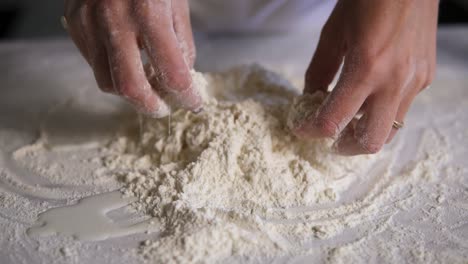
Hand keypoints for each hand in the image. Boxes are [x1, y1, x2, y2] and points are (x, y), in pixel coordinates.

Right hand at [64, 0, 200, 116]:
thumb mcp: (177, 5)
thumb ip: (181, 45)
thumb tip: (181, 80)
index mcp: (149, 14)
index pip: (172, 73)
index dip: (187, 96)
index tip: (193, 103)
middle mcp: (115, 21)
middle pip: (130, 88)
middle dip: (151, 106)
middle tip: (163, 108)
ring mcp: (89, 24)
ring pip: (106, 82)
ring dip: (130, 91)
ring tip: (146, 83)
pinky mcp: (75, 25)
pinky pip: (94, 63)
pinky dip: (113, 70)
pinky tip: (126, 60)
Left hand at [295, 0, 438, 154]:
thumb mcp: (333, 33)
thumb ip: (319, 71)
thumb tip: (309, 99)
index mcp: (367, 68)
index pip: (333, 121)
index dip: (311, 130)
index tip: (300, 128)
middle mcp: (396, 81)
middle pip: (371, 142)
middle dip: (345, 147)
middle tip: (329, 139)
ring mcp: (416, 81)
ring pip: (391, 129)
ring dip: (366, 132)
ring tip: (348, 122)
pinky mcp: (426, 77)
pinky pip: (402, 107)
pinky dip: (382, 112)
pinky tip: (370, 97)